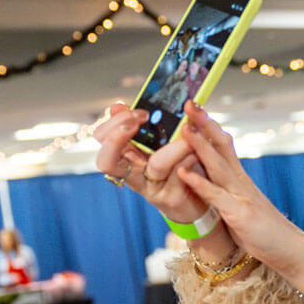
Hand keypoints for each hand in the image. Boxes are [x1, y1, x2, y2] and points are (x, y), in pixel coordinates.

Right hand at [93, 103, 208, 223]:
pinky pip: (179, 175)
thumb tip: (118, 106)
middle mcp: (133, 174)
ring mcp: (151, 188)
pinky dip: (190, 158)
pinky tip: (198, 151)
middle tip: (143, 118)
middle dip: (119, 136)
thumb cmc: (179, 166)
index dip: (113, 124)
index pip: (101, 139)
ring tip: (188, 134)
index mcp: (126, 157)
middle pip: (106, 160)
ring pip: (155, 165)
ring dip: (174, 146)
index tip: (136, 111)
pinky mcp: (172, 198)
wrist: (202, 198)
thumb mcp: (159, 143)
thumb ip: (141, 125)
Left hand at [175, 101, 303, 287]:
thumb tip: (208, 183)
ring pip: (218, 166)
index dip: (209, 127)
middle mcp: (241, 183)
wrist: (291, 250)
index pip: (224, 146)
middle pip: (221, 147)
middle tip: (189, 103)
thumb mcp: (242, 208)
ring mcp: (241, 196)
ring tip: (184, 129)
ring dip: (200, 146)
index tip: (195, 109)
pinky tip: (184, 172)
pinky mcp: (239, 214)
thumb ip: (225, 193)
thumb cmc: (265, 233)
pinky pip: (216, 196)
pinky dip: (200, 183)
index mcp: (240, 180)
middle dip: (204, 125)